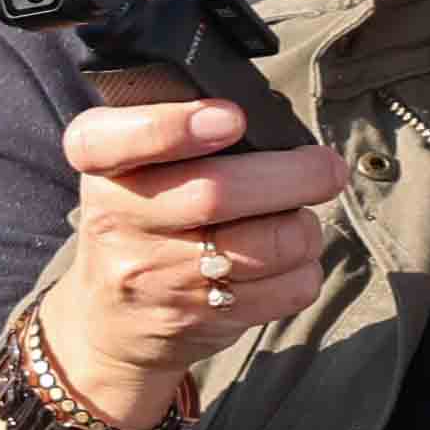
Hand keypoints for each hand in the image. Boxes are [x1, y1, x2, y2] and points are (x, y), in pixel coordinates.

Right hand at [34, 96, 350, 423]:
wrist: (116, 320)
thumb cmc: (147, 221)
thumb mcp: (136, 169)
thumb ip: (181, 126)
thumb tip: (267, 109)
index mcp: (104, 173)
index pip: (106, 143)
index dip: (168, 128)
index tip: (230, 119)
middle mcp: (116, 224)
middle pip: (217, 194)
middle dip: (297, 175)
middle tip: (325, 168)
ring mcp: (155, 278)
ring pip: (270, 243)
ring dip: (304, 228)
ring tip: (292, 222)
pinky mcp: (197, 318)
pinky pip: (287, 287)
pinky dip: (303, 271)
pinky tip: (282, 265)